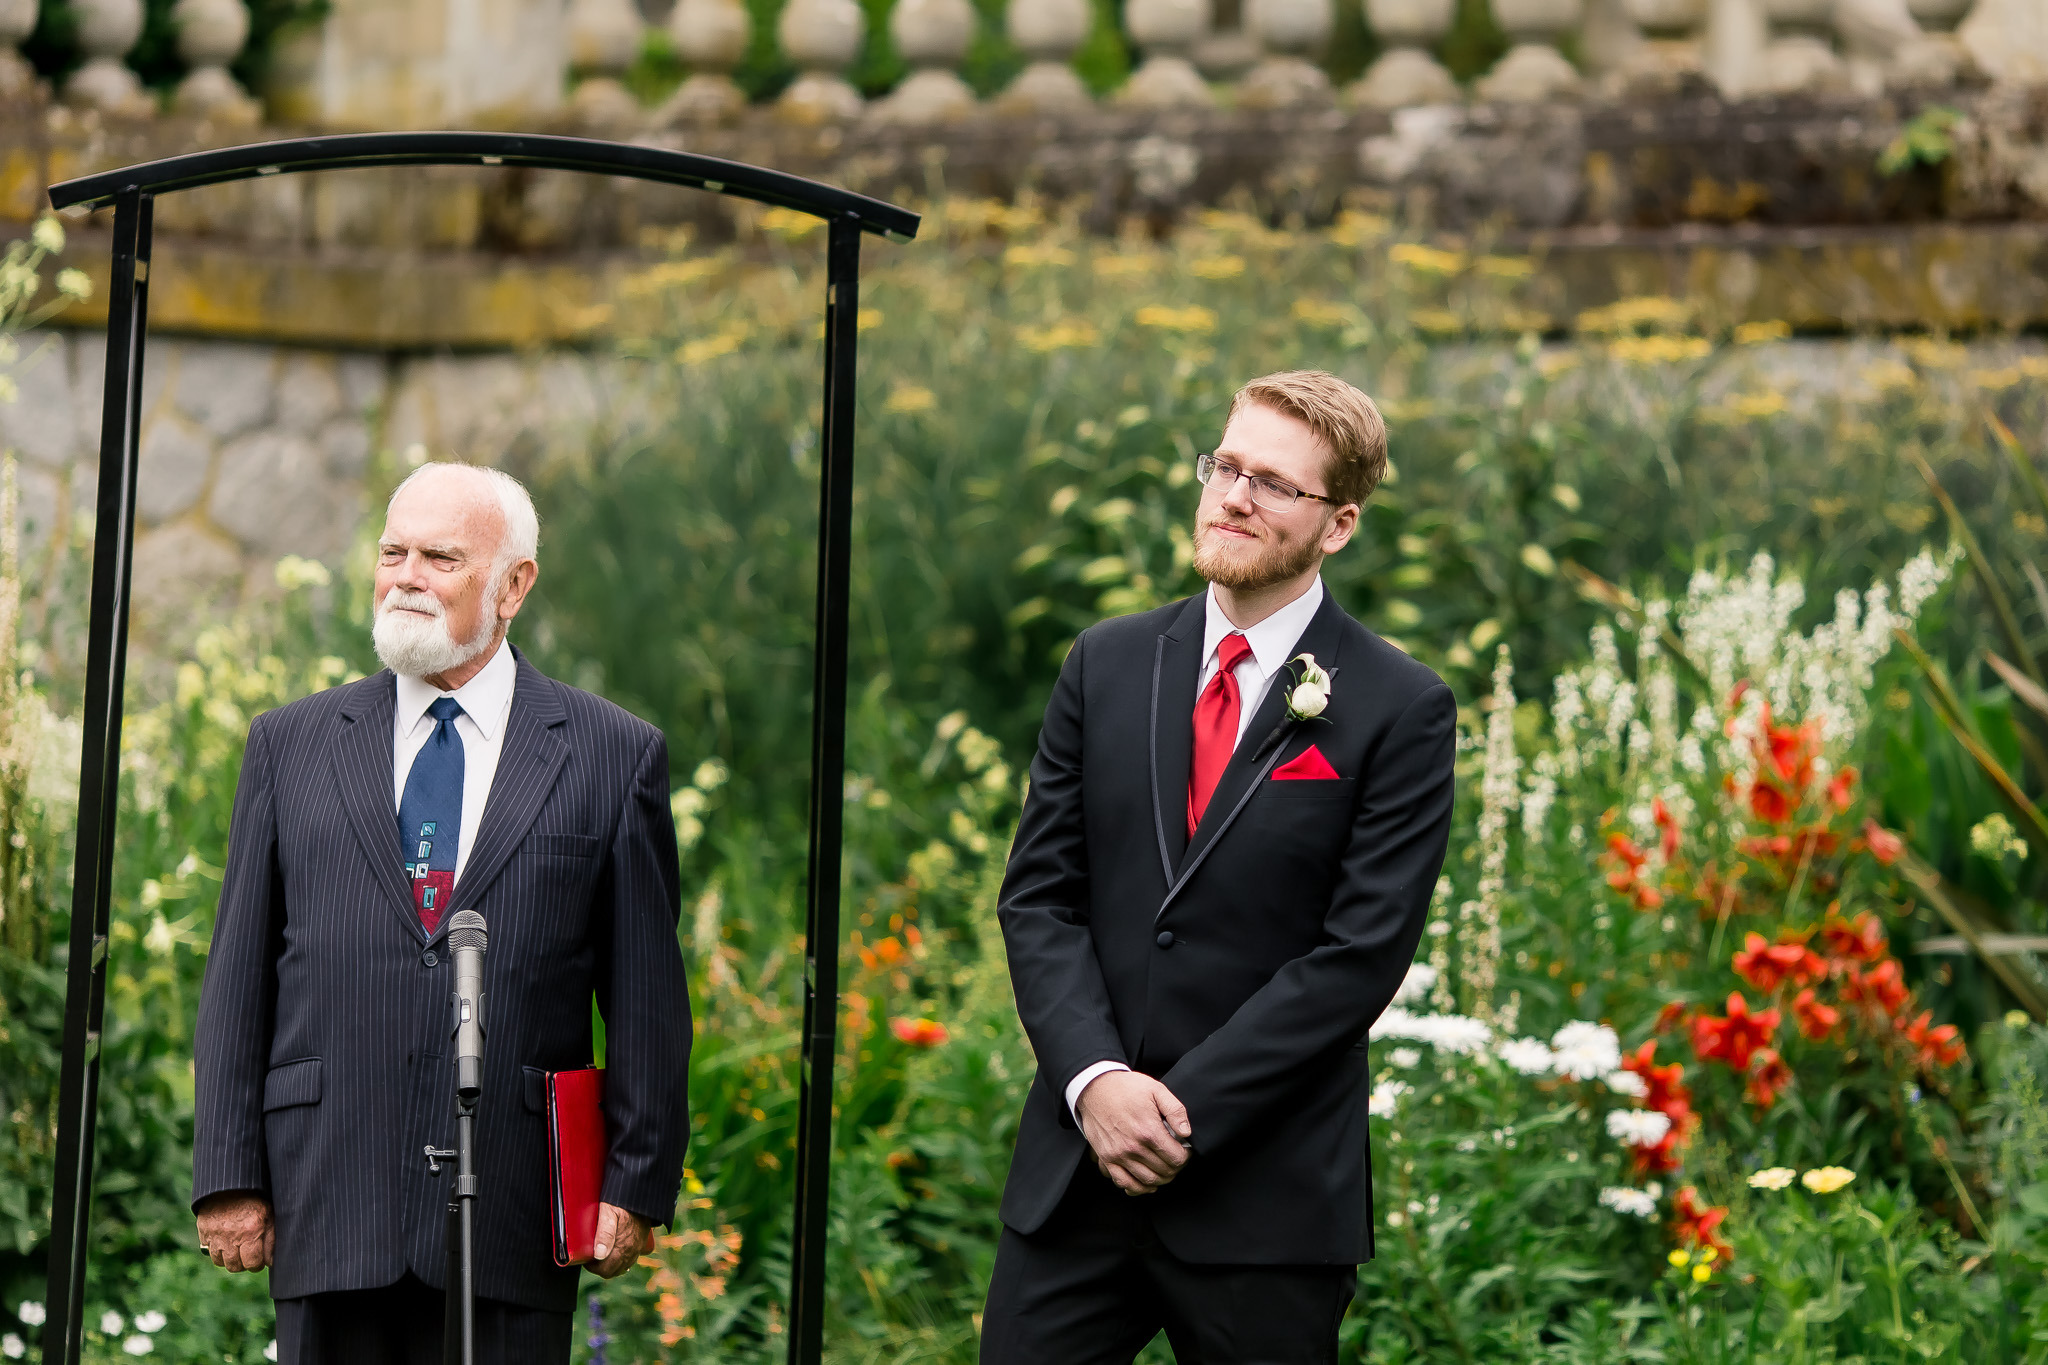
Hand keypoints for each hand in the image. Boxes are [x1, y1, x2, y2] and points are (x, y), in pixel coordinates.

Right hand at [195, 1191, 273, 1271]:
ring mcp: (216, 1236)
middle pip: (236, 1266)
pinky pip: (210, 1253)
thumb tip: (271, 1260)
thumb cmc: (253, 1198)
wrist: (230, 1184)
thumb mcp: (268, 1213)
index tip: (260, 1260)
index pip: (253, 1263)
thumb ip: (271, 1237)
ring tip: (237, 1250)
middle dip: (244, 1264)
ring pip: (222, 1262)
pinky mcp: (204, 1233)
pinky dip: (218, 1252)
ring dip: (230, 1259)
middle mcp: (232, 1236)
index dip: (258, 1264)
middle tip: (249, 1256)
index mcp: (251, 1231)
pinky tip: (226, 1244)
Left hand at [588, 1202, 652, 1278]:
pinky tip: (618, 1251)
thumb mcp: (608, 1213)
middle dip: (600, 1267)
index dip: (593, 1267)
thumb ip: (604, 1234)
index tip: (586, 1258)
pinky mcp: (642, 1243)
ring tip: (602, 1253)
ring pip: (623, 1267)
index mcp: (623, 1247)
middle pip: (613, 1271)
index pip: (605, 1270)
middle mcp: (631, 1251)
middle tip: (592, 1256)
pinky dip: (623, 1259)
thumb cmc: (621, 1202)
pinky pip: (632, 1259)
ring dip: (612, 1264)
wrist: (641, 1195)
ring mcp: (638, 1248)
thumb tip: (599, 1255)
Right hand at [1076, 1071, 1192, 1195]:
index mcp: (1149, 1130)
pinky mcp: (1107, 1158)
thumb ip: (1176, 1111)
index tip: (1184, 1150)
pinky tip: (1146, 1183)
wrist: (1095, 1087)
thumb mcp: (1157, 1090)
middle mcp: (1134, 1147)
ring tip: (1165, 1169)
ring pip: (1148, 1180)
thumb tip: (1186, 1133)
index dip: (1185, 1156)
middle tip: (1175, 1159)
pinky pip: (1123, 1182)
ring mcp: (1119, 1155)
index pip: (1176, 1158)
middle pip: (1164, 1171)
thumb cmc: (1126, 1088)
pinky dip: (1137, 1188)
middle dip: (1175, 1168)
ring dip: (1161, 1179)